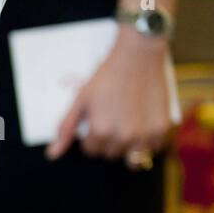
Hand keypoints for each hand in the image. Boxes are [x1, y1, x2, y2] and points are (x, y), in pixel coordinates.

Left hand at [47, 28, 174, 162]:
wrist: (138, 55)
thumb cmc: (107, 76)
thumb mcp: (81, 100)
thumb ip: (66, 128)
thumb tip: (53, 154)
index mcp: (100, 131)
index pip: (91, 150)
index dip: (92, 136)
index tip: (98, 120)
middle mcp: (122, 137)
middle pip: (110, 154)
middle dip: (108, 141)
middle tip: (113, 118)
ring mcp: (144, 134)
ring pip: (131, 157)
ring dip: (127, 145)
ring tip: (128, 124)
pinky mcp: (161, 129)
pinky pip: (153, 149)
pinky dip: (148, 142)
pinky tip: (144, 125)